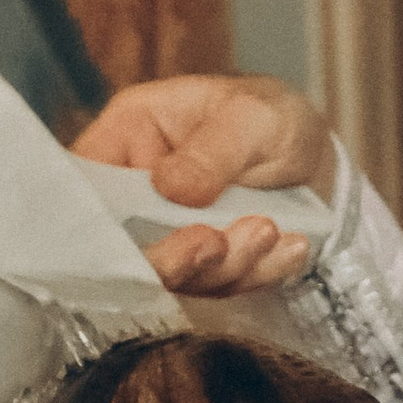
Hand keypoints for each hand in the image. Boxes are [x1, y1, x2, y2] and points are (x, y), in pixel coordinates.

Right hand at [73, 74, 331, 294]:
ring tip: (269, 230)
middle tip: (215, 243)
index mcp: (128, 137)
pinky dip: (256, 274)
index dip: (88, 218)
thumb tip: (170, 186)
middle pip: (122, 245)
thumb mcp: (251, 117)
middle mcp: (137, 192)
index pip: (81, 183)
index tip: (127, 237)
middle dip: (171, 256)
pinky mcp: (203, 265)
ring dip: (226, 265)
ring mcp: (169, 234)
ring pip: (175, 275)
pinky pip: (218, 286)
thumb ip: (211, 151)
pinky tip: (288, 249)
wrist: (322, 157)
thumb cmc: (272, 117)